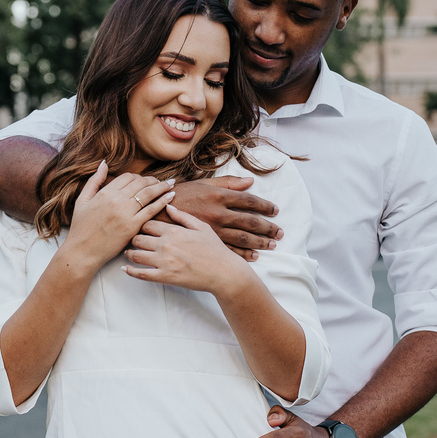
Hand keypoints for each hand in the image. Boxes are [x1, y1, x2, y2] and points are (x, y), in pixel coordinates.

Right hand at [62, 161, 174, 270]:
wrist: (82, 251)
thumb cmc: (81, 228)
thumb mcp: (83, 200)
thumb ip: (94, 180)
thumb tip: (104, 163)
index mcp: (105, 193)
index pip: (128, 177)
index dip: (138, 177)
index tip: (144, 180)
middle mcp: (116, 200)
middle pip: (141, 183)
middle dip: (153, 180)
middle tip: (161, 181)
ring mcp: (125, 213)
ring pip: (149, 193)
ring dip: (162, 186)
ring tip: (171, 184)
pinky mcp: (132, 226)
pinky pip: (151, 210)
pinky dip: (163, 201)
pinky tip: (170, 196)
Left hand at [123, 204, 247, 293]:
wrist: (224, 272)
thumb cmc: (215, 249)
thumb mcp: (202, 227)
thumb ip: (183, 216)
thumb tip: (167, 205)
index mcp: (174, 230)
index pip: (147, 223)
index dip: (142, 225)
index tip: (140, 227)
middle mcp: (166, 244)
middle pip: (138, 238)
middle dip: (133, 238)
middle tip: (131, 240)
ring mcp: (164, 261)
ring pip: (136, 254)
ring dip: (129, 253)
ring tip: (128, 253)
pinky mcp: (165, 277)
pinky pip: (141, 274)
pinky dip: (130, 271)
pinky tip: (125, 269)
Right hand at [161, 176, 281, 260]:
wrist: (156, 213)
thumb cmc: (180, 195)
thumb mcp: (204, 184)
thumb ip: (228, 183)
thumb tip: (250, 182)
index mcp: (220, 196)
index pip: (249, 201)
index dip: (265, 206)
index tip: (275, 211)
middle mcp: (220, 213)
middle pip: (251, 222)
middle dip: (268, 228)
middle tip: (280, 233)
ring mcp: (214, 230)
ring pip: (243, 238)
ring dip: (260, 242)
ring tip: (272, 245)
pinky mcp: (207, 242)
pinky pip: (229, 250)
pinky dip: (244, 254)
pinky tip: (254, 256)